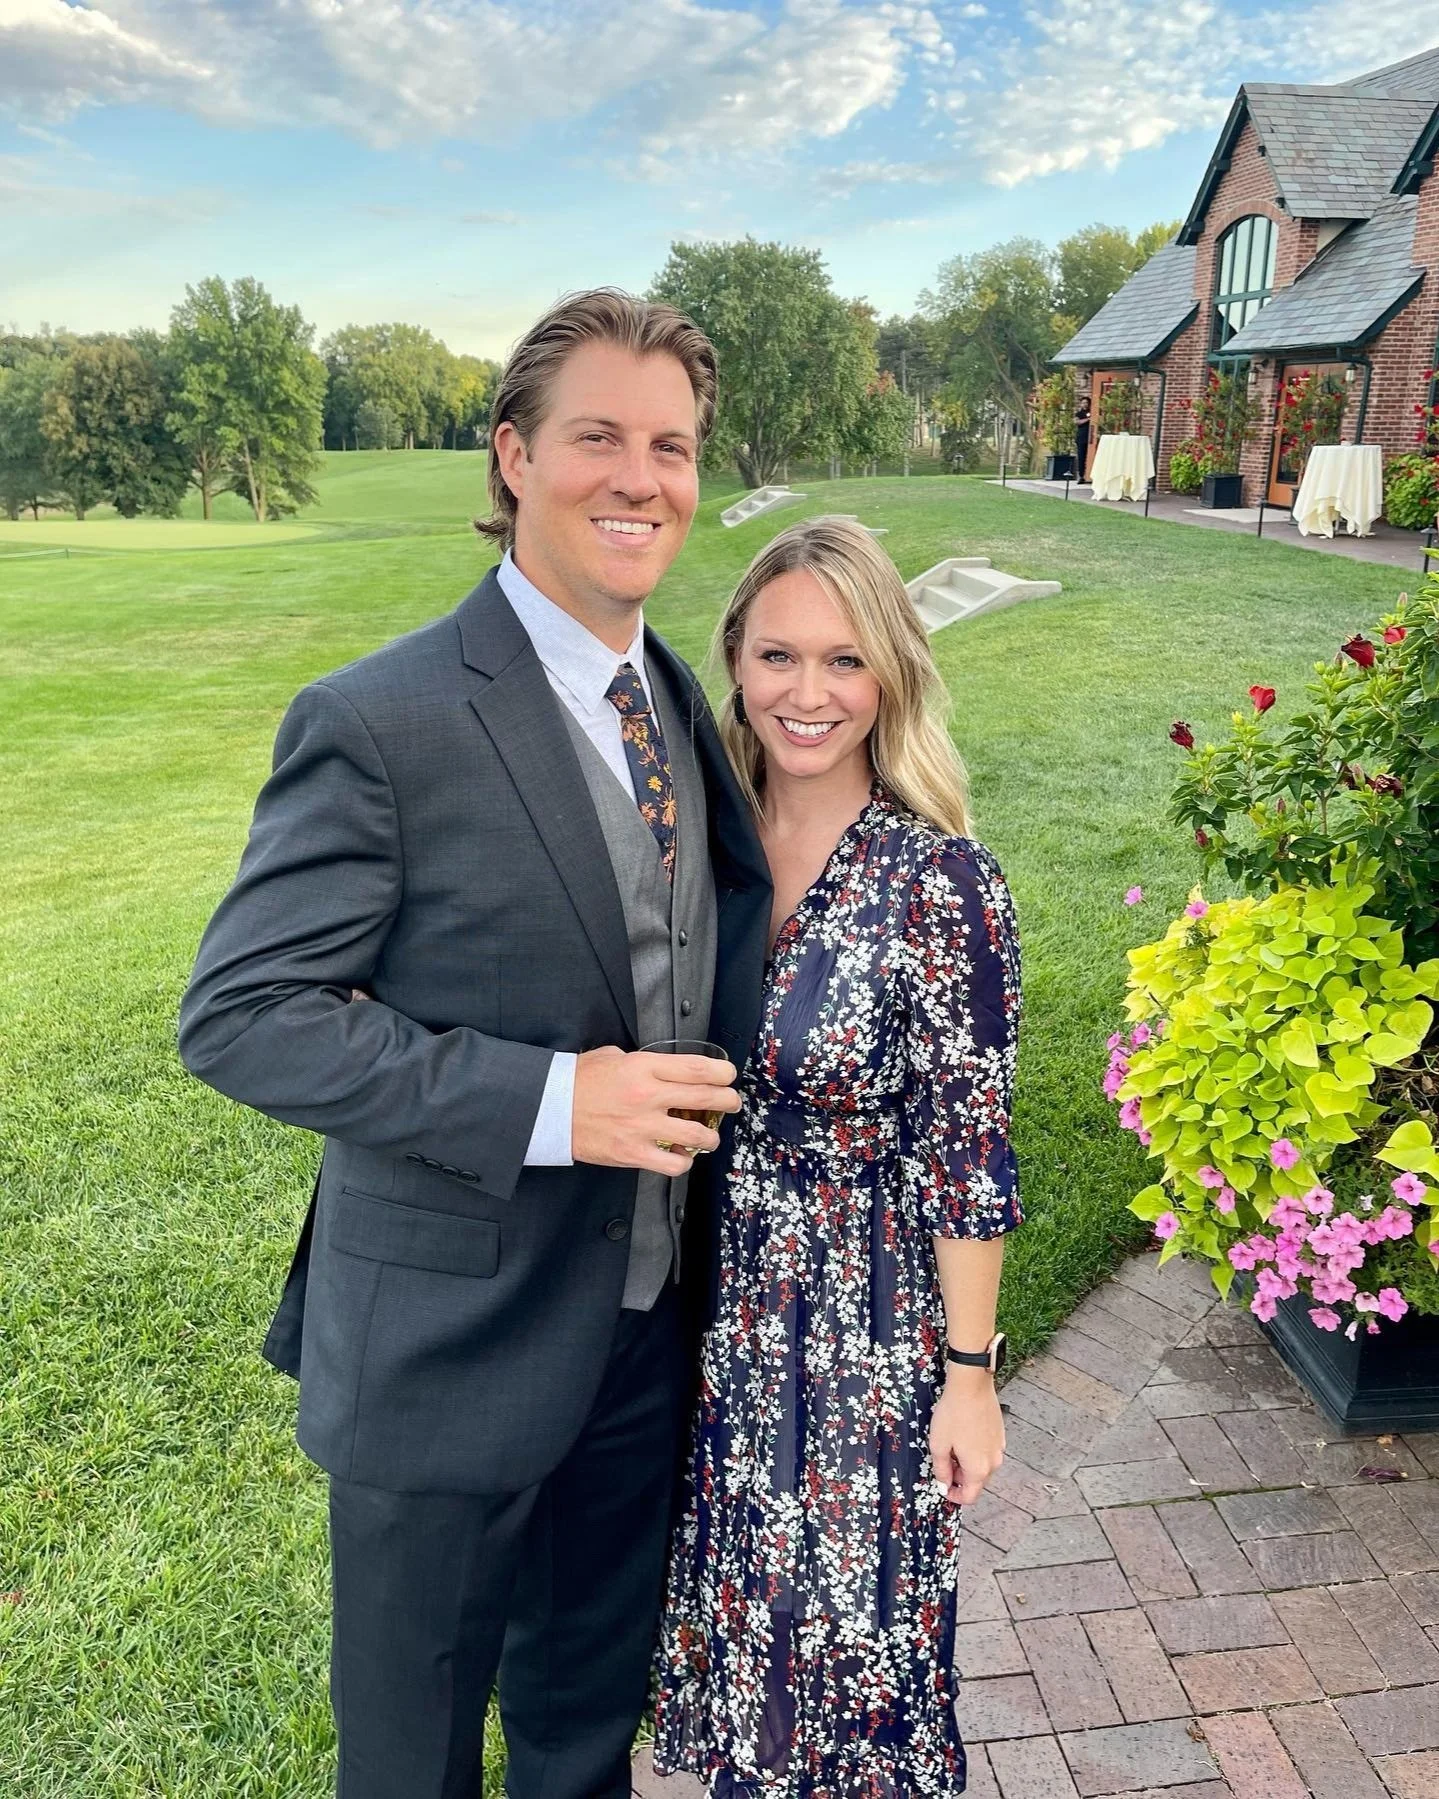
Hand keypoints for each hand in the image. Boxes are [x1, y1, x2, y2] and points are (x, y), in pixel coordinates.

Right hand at [571, 1046, 739, 1175]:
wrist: (549, 1109)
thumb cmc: (578, 1081)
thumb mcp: (612, 1057)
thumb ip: (642, 1062)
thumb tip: (663, 1068)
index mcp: (644, 1068)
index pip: (697, 1068)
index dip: (722, 1072)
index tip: (729, 1075)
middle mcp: (648, 1096)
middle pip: (705, 1098)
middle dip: (727, 1101)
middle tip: (732, 1103)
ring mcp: (642, 1127)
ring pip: (697, 1135)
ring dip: (711, 1136)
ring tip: (711, 1136)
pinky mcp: (633, 1153)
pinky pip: (673, 1163)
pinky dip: (684, 1161)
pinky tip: (682, 1156)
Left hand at [930, 1369, 1004, 1506]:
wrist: (971, 1386)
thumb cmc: (953, 1414)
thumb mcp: (939, 1445)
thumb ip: (941, 1470)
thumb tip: (943, 1486)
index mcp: (978, 1469)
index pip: (970, 1497)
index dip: (954, 1496)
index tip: (942, 1486)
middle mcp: (994, 1462)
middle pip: (977, 1482)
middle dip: (959, 1478)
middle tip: (943, 1462)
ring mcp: (999, 1448)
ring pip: (982, 1466)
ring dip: (967, 1464)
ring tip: (951, 1445)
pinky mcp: (1000, 1435)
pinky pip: (987, 1452)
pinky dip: (975, 1451)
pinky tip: (963, 1435)